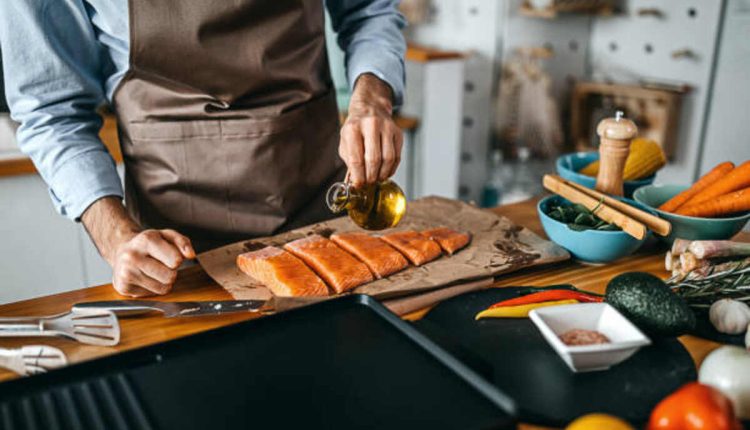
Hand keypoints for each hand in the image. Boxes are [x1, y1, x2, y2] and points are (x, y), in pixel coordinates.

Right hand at [81, 197, 195, 296]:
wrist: (121, 252)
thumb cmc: (149, 245)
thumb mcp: (167, 236)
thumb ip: (182, 242)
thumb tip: (191, 255)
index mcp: (145, 240)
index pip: (175, 260)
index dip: (178, 260)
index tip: (171, 256)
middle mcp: (132, 256)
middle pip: (170, 277)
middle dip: (171, 272)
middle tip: (161, 265)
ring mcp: (125, 273)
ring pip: (162, 288)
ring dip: (163, 281)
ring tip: (153, 271)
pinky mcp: (123, 287)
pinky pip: (152, 295)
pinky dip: (152, 288)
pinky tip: (144, 277)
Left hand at [339, 73, 403, 186]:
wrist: (370, 108)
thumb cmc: (356, 129)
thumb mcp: (345, 142)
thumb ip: (349, 161)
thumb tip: (353, 182)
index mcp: (353, 128)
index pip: (356, 159)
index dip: (358, 176)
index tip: (358, 185)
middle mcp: (370, 125)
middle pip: (373, 159)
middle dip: (371, 176)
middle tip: (368, 183)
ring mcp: (386, 127)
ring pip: (388, 159)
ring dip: (382, 174)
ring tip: (377, 178)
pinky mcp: (398, 132)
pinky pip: (397, 156)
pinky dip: (391, 168)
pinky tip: (385, 172)